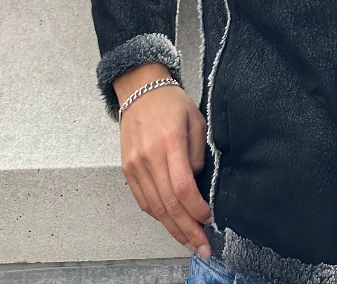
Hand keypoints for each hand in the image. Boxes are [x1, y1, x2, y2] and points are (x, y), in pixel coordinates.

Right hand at [115, 63, 211, 257]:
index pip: (183, 187)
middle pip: (168, 204)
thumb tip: (197, 182)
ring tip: (190, 242)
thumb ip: (198, 152)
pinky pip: (143, 200)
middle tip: (202, 246)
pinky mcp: (127, 170)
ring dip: (173, 229)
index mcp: (169, 142)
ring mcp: (135, 165)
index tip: (209, 218)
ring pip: (155, 207)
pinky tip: (171, 224)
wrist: (140, 90)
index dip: (196, 209)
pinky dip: (158, 215)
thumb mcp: (196, 119)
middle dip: (187, 230)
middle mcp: (149, 157)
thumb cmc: (172, 103)